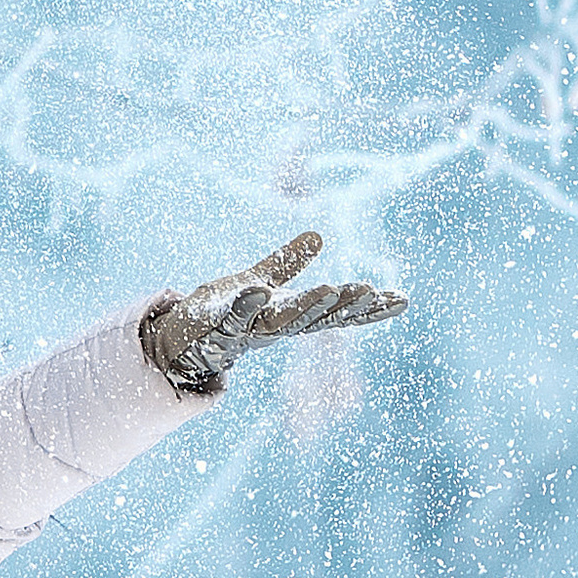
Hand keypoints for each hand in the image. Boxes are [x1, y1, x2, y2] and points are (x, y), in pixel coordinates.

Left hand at [142, 231, 407, 396]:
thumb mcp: (259, 281)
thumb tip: (319, 234)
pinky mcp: (217, 328)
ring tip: (330, 289)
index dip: (368, 309)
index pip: (336, 313)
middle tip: (372, 291)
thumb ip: (287, 263)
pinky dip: (247, 306)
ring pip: (283, 322)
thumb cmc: (220, 313)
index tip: (402, 300)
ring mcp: (248, 331)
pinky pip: (235, 318)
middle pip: (317, 319)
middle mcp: (275, 327)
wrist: (175, 343)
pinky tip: (260, 291)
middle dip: (344, 306)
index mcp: (289, 315)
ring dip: (307, 307)